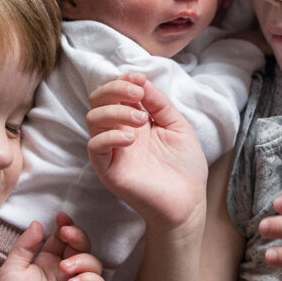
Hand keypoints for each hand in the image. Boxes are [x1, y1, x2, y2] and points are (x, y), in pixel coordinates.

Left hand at [0, 213, 105, 280]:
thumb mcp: (12, 269)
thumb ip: (25, 245)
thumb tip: (38, 223)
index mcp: (48, 260)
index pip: (63, 237)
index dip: (65, 225)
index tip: (61, 217)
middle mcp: (65, 271)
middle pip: (82, 246)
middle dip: (78, 235)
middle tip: (67, 233)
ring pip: (93, 263)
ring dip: (82, 260)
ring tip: (64, 268)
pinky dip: (89, 280)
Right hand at [86, 73, 207, 229]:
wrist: (188, 202)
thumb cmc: (185, 166)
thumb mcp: (178, 125)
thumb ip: (159, 103)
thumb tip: (142, 81)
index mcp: (135, 120)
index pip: (115, 93)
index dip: (123, 81)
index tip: (140, 79)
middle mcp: (119, 132)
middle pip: (97, 101)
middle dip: (113, 89)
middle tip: (136, 92)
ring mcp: (112, 151)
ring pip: (93, 119)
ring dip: (115, 111)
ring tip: (140, 119)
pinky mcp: (108, 170)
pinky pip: (95, 147)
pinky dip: (109, 136)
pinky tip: (131, 138)